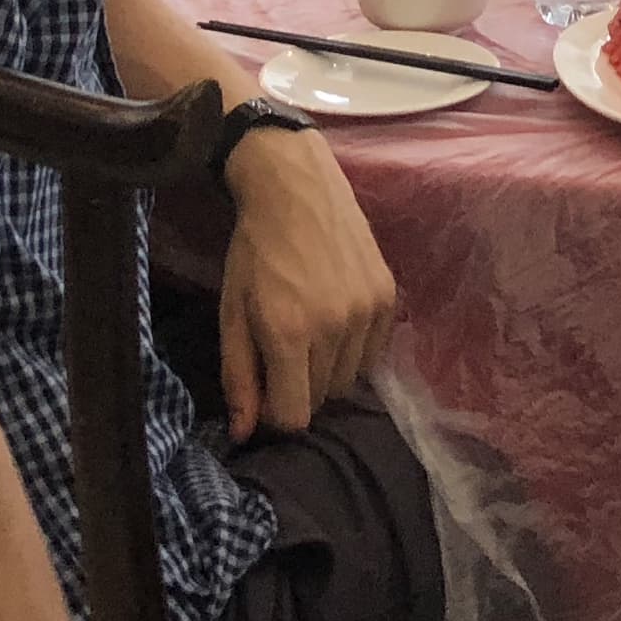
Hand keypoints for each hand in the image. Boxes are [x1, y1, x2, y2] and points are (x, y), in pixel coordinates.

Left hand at [215, 130, 395, 438]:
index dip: (276, 411)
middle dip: (299, 387)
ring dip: (328, 370)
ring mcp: (367, 310)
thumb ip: (238, 377)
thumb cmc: (254, 250)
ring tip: (310, 332)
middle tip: (283, 351)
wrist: (295, 186)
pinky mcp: (388, 296)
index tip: (266, 386)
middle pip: (321, 399)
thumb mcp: (232, 312)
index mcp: (288, 332)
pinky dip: (354, 349)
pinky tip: (335, 318)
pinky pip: (373, 353)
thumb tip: (243, 434)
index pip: (294, 416)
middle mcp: (334, 326)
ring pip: (350, 379)